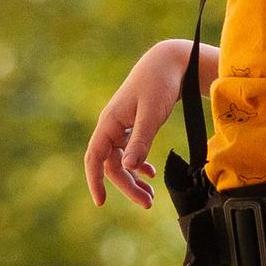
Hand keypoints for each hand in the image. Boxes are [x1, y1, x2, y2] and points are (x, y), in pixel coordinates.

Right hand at [85, 38, 207, 205]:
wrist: (170, 62)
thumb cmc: (159, 83)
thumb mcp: (151, 113)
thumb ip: (140, 141)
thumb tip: (127, 168)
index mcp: (109, 122)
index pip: (95, 157)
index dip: (95, 180)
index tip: (101, 202)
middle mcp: (112, 126)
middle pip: (112, 164)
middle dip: (127, 186)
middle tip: (147, 203)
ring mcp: (123, 125)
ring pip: (122, 160)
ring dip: (134, 179)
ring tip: (150, 197)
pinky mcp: (134, 124)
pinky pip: (130, 151)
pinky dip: (139, 164)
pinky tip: (151, 173)